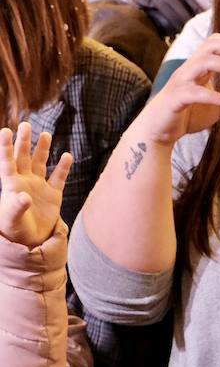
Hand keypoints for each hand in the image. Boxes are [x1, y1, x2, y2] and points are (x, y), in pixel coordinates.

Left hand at [0, 123, 71, 247]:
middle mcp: (24, 181)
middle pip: (23, 157)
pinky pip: (59, 178)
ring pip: (40, 163)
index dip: (5, 147)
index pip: (7, 162)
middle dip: (24, 141)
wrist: (31, 241)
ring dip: (42, 149)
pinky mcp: (53, 194)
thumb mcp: (13, 219)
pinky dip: (63, 167)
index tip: (5, 131)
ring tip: (45, 135)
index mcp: (11, 184)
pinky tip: (67, 156)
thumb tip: (24, 196)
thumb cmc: (16, 230)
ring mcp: (39, 186)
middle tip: (25, 125)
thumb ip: (18, 206)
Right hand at [138, 34, 219, 145]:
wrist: (160, 131)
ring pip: (202, 62)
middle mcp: (189, 70)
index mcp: (198, 69)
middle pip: (209, 45)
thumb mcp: (219, 109)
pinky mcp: (176, 98)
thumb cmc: (187, 115)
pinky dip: (212, 96)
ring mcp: (182, 83)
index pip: (214, 43)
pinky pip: (194, 92)